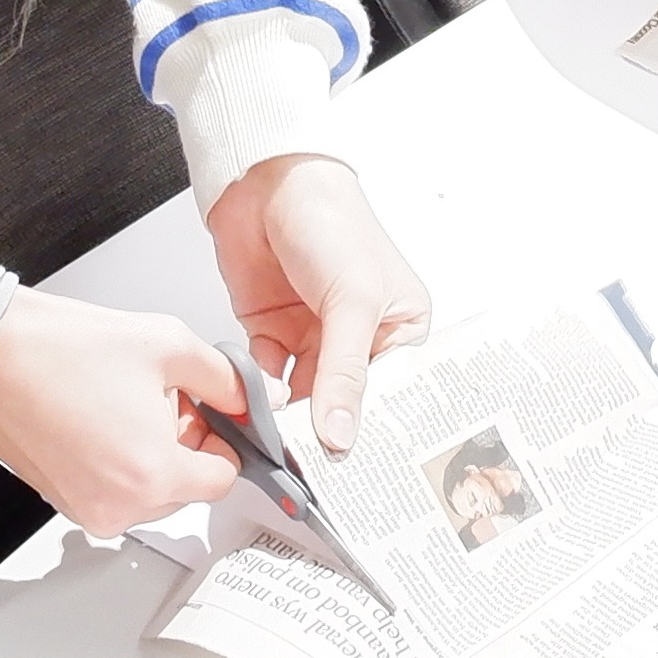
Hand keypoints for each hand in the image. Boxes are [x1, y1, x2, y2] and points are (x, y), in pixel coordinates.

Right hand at [0, 286, 244, 531]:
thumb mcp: (167, 346)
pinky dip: (116, 458)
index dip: (225, 437)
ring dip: (150, 451)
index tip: (216, 413)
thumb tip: (255, 398)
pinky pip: (112, 488)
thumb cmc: (58, 348)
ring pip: (149, 489)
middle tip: (161, 395)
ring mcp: (85, 508)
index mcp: (152, 475)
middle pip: (187, 487)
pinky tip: (98, 414)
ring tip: (122, 401)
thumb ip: (228, 379)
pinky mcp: (60, 499)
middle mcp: (118, 505)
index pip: (225, 478)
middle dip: (185, 442)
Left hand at [202, 154, 425, 451]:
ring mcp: (313, 337)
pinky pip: (266, 380)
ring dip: (291, 420)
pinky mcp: (271, 334)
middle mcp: (359, 338)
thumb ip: (345, 374)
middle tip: (318, 475)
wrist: (267, 181)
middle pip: (345, 402)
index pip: (394, 394)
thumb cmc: (333, 222)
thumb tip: (342, 436)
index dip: (379, 431)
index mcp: (401, 328)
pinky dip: (259, 395)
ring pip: (304, 398)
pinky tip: (256, 409)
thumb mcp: (352, 302)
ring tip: (283, 452)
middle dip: (329, 433)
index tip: (362, 474)